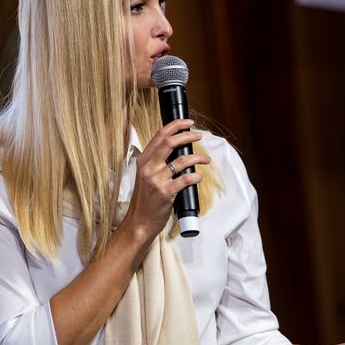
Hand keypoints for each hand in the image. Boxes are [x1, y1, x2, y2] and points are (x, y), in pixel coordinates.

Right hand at [120, 119, 209, 240]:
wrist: (139, 222)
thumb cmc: (145, 200)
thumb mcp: (145, 176)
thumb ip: (156, 163)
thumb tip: (177, 150)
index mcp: (143, 161)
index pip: (159, 135)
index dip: (175, 125)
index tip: (188, 123)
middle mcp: (148, 168)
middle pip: (170, 142)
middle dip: (187, 135)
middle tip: (199, 135)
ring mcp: (156, 180)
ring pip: (181, 160)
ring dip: (198, 157)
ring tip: (205, 159)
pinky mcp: (165, 193)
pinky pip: (185, 179)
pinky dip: (195, 176)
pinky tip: (199, 176)